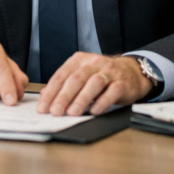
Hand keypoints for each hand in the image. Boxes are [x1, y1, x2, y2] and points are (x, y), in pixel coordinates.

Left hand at [36, 53, 152, 115]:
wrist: (131, 72)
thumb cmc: (102, 76)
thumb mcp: (82, 75)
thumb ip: (64, 84)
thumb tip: (44, 97)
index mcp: (80, 60)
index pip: (61, 75)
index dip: (50, 92)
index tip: (42, 107)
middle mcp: (94, 63)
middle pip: (76, 79)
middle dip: (64, 96)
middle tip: (55, 111)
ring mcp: (109, 72)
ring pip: (94, 83)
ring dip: (82, 99)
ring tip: (72, 113)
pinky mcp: (122, 83)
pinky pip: (112, 92)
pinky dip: (102, 102)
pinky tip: (94, 111)